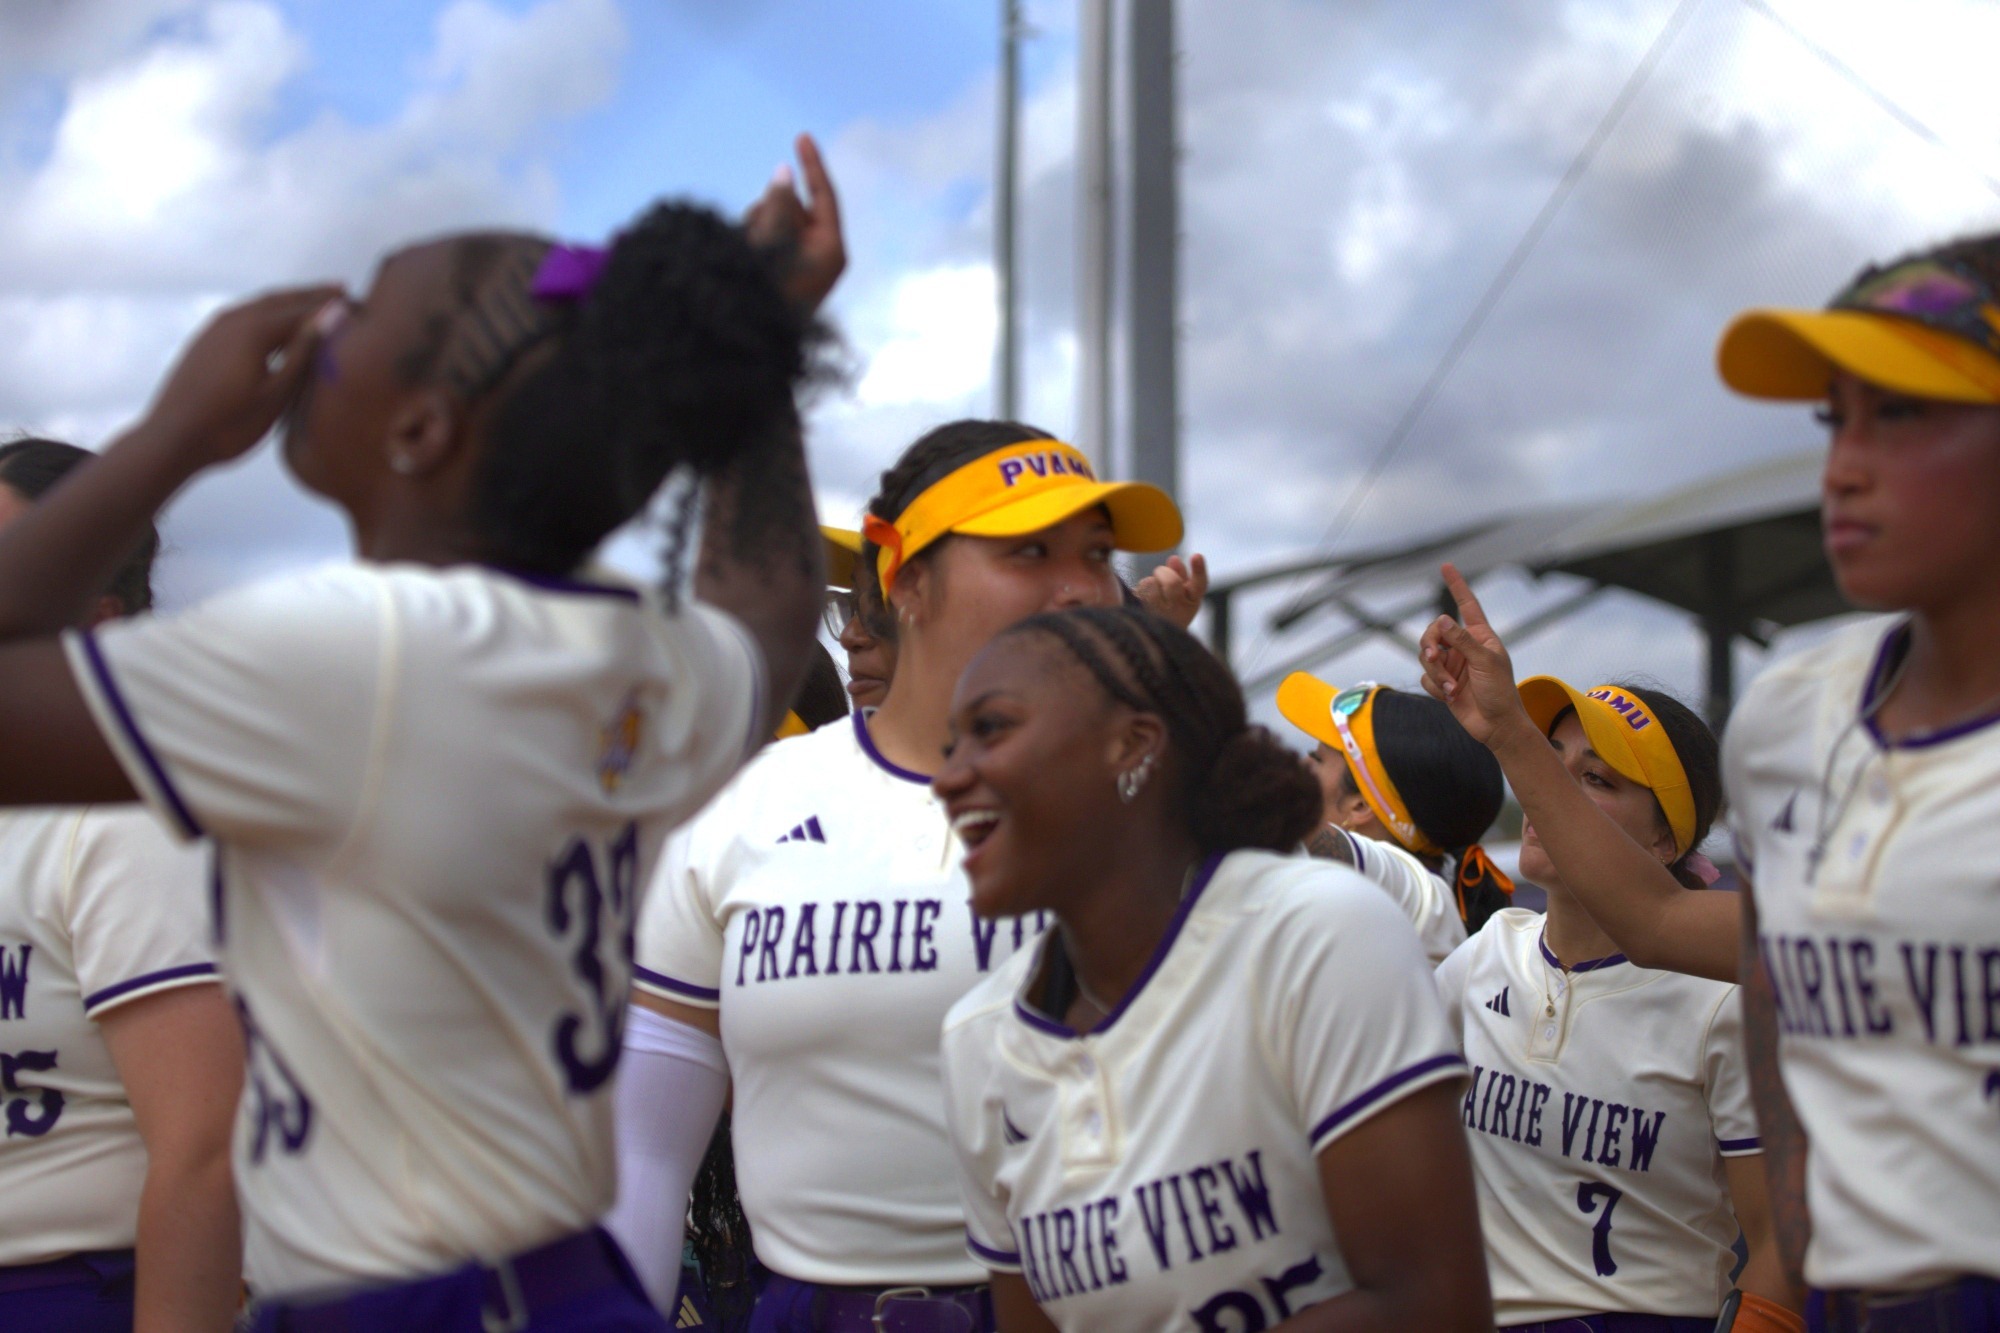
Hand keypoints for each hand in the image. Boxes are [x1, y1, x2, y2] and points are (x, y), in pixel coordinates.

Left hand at [141, 286, 343, 466]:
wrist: (171, 438)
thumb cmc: (230, 424)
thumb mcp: (276, 394)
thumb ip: (304, 352)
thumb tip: (333, 315)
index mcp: (254, 329)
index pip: (303, 311)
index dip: (331, 307)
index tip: (358, 303)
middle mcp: (234, 318)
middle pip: (280, 300)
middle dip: (310, 295)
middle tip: (340, 290)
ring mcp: (215, 327)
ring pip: (259, 305)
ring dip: (288, 302)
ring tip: (312, 303)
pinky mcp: (205, 340)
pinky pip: (244, 316)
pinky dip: (267, 313)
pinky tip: (274, 325)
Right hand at [744, 133, 845, 311]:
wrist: (748, 342)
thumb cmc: (764, 291)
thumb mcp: (772, 239)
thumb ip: (779, 202)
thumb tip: (784, 173)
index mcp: (831, 249)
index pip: (824, 196)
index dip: (812, 165)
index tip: (802, 136)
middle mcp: (822, 255)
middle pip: (794, 206)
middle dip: (770, 208)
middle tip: (756, 236)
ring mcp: (803, 264)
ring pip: (776, 220)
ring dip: (757, 224)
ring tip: (748, 251)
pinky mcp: (785, 271)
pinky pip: (767, 237)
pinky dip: (754, 237)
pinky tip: (743, 254)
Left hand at [1134, 553, 1207, 628]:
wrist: (1152, 637)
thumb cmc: (1169, 610)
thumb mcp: (1181, 594)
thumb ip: (1180, 575)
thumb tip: (1174, 558)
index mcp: (1192, 603)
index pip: (1200, 585)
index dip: (1199, 570)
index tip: (1196, 555)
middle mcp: (1178, 611)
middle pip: (1172, 581)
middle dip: (1164, 572)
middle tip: (1160, 574)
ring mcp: (1159, 615)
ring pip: (1151, 582)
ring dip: (1150, 581)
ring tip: (1152, 593)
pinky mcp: (1142, 614)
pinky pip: (1140, 589)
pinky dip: (1140, 589)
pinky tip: (1143, 600)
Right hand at [1419, 563, 1534, 748]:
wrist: (1497, 726)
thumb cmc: (1500, 692)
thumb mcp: (1485, 662)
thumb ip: (1461, 640)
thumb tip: (1441, 618)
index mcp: (1480, 636)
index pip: (1467, 604)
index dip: (1457, 585)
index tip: (1446, 566)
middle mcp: (1463, 647)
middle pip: (1434, 632)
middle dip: (1431, 645)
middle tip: (1434, 658)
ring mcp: (1452, 665)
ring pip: (1425, 656)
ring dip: (1435, 672)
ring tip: (1451, 687)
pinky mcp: (1442, 683)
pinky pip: (1425, 677)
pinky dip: (1436, 687)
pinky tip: (1451, 697)